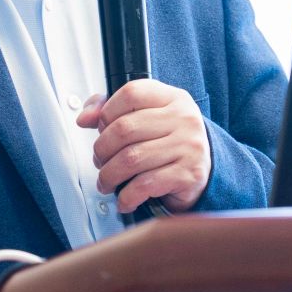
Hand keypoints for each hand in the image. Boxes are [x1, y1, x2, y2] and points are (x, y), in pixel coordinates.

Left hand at [75, 80, 212, 214]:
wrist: (206, 170)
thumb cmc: (170, 142)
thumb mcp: (148, 117)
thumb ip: (113, 111)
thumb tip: (84, 118)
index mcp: (172, 99)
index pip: (132, 93)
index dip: (107, 111)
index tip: (101, 128)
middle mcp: (183, 119)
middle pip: (125, 129)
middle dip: (102, 150)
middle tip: (100, 161)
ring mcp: (188, 146)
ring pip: (131, 159)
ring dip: (109, 175)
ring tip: (107, 182)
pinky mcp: (188, 174)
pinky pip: (145, 185)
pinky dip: (127, 196)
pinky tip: (125, 198)